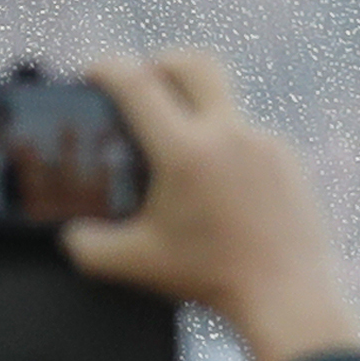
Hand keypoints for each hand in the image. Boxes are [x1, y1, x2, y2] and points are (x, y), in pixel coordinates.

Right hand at [65, 50, 359, 360]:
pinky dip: (223, 143)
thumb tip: (69, 233)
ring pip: (222, 100)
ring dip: (193, 109)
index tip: (92, 73)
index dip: (107, 68)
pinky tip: (214, 181)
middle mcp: (228, 135)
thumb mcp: (134, 263)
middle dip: (159, 62)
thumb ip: (87, 246)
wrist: (290, 298)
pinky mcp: (287, 159)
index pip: (137, 84)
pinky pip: (247, 133)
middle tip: (141, 82)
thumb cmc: (211, 280)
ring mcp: (264, 143)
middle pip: (192, 63)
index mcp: (185, 152)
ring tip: (176, 148)